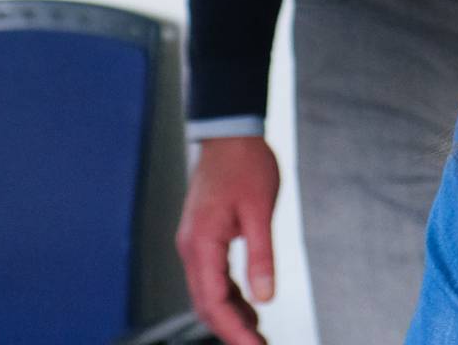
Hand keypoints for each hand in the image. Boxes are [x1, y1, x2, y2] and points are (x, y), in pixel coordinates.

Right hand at [176, 135, 282, 344]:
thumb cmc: (245, 164)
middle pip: (206, 304)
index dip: (234, 332)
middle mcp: (191, 247)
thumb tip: (265, 297)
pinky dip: (229, 297)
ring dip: (230, 316)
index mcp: (202, 243)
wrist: (229, 133)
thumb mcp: (260, 212)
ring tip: (258, 334)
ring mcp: (194, 243)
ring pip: (208, 293)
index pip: (214, 302)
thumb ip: (261, 256)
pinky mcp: (203, 238)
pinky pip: (212, 277)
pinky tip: (249, 307)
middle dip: (231, 331)